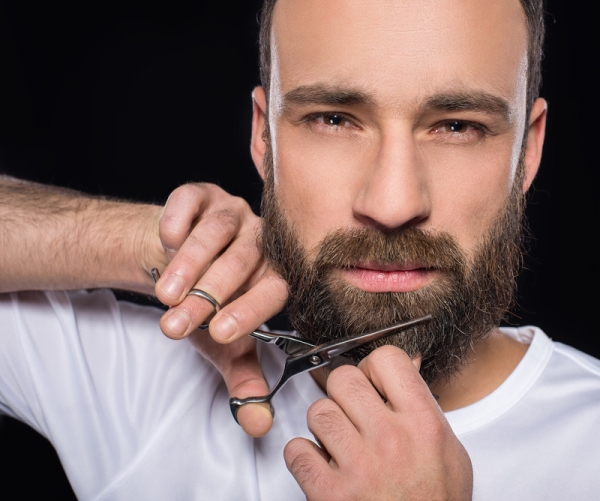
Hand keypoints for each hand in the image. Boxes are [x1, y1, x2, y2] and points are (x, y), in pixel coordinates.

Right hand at [151, 183, 287, 435]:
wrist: (167, 264)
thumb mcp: (220, 345)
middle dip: (209, 296)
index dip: (250, 310)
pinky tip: (166, 239)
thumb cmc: (204, 305)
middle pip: (244, 261)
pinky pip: (193, 198)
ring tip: (166, 295)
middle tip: (177, 324)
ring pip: (218, 231)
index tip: (220, 333)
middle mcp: (261, 239)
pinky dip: (179, 218)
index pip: (275, 290)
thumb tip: (259, 423)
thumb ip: (241, 378)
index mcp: (275, 275)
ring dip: (190, 263)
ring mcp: (233, 211)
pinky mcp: (201, 193)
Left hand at [285, 346, 472, 499]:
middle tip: (352, 413)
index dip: (373, 368)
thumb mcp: (450, 451)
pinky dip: (304, 457)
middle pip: (343, 379)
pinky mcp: (330, 493)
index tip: (372, 382)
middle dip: (344, 394)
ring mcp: (358, 466)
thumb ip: (424, 408)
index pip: (386, 360)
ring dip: (324, 426)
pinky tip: (322, 465)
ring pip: (317, 412)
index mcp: (423, 423)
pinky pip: (296, 450)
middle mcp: (390, 440)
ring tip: (339, 443)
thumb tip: (404, 370)